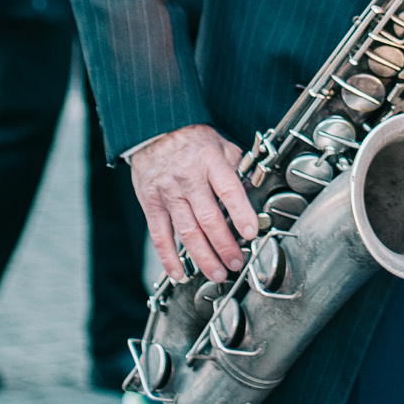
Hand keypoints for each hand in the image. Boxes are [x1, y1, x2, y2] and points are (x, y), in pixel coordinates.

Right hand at [129, 124, 258, 282]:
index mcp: (210, 163)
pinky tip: (179, 272)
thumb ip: (237, 168)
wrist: (155, 130)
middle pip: (208, 218)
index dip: (240, 213)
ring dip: (203, 257)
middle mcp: (189, 179)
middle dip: (225, 245)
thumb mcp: (221, 144)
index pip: (228, 190)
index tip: (251, 232)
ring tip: (217, 273)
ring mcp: (168, 193)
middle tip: (236, 262)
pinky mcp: (150, 204)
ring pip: (187, 232)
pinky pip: (159, 235)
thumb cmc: (192, 140)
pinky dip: (168, 257)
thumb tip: (252, 191)